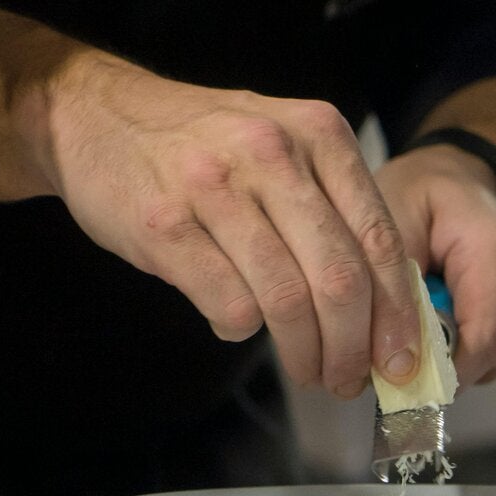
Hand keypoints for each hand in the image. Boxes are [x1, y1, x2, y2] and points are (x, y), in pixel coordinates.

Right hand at [37, 54, 422, 397]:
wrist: (95, 115)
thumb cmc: (200, 143)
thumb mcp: (282, 145)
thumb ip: (333, 206)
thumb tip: (385, 305)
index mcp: (318, 133)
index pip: (379, 238)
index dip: (396, 313)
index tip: (401, 359)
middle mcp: (272, 153)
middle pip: (340, 278)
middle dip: (354, 348)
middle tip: (351, 380)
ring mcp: (215, 187)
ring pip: (287, 300)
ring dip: (305, 353)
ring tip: (308, 371)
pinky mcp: (166, 225)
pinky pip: (229, 304)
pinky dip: (243, 330)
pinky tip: (237, 321)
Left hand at [374, 142, 495, 386]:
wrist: (449, 180)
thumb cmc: (418, 194)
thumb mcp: (391, 221)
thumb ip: (393, 288)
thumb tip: (386, 358)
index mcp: (495, 255)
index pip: (482, 338)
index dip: (442, 371)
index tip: (400, 384)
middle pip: (489, 354)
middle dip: (439, 362)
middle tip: (391, 342)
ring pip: (490, 359)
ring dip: (446, 354)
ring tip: (411, 318)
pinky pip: (487, 353)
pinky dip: (455, 348)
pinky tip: (430, 319)